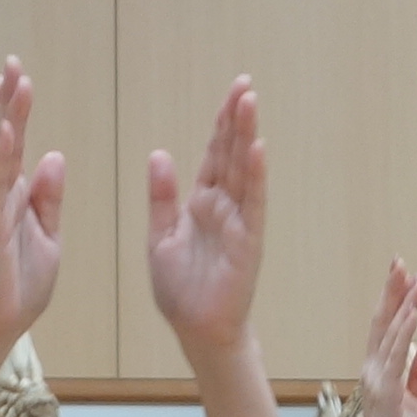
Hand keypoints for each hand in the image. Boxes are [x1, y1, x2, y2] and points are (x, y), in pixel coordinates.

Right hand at [0, 57, 68, 349]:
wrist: (0, 324)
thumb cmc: (21, 286)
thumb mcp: (49, 236)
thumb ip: (50, 198)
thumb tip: (55, 156)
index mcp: (19, 196)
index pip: (18, 145)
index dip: (16, 111)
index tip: (16, 78)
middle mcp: (3, 194)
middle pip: (7, 137)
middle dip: (10, 100)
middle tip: (13, 63)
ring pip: (3, 151)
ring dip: (9, 115)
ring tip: (13, 80)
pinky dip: (3, 155)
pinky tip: (7, 127)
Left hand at [144, 74, 266, 358]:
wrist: (196, 332)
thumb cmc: (181, 292)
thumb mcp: (160, 238)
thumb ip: (161, 198)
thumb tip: (159, 154)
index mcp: (200, 204)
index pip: (213, 155)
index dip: (220, 124)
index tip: (231, 93)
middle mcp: (223, 208)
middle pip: (231, 154)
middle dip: (236, 119)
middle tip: (244, 84)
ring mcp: (238, 223)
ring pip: (244, 171)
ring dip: (247, 136)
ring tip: (250, 102)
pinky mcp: (248, 242)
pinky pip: (253, 204)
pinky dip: (256, 176)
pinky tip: (257, 149)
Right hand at [348, 261, 416, 416]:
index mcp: (380, 371)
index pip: (387, 328)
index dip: (395, 300)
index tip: (405, 275)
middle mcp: (373, 370)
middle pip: (383, 322)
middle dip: (392, 291)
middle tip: (400, 261)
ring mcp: (377, 381)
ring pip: (391, 334)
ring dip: (403, 305)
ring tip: (414, 280)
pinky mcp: (386, 394)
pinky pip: (396, 358)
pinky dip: (404, 334)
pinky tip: (413, 314)